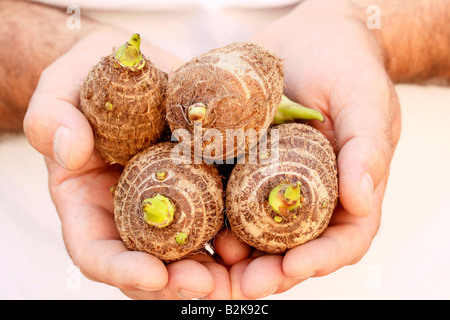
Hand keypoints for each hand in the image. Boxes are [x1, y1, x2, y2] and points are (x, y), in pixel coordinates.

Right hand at [24, 30, 230, 299]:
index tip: (153, 275)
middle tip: (209, 285)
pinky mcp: (206, 186)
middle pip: (151, 265)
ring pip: (193, 252)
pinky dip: (244, 234)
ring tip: (246, 275)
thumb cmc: (92, 80)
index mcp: (89, 204)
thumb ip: (52, 119)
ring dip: (220, 271)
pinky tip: (266, 236)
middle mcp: (131, 215)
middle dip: (178, 282)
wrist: (140, 69)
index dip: (121, 270)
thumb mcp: (62, 89)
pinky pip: (225, 217)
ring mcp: (172, 205)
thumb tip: (70, 151)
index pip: (96, 252)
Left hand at [214, 0, 400, 298]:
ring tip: (213, 261)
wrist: (306, 41)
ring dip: (235, 255)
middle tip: (244, 283)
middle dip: (269, 271)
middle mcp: (308, 195)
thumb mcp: (365, 100)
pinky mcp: (240, 166)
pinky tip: (193, 220)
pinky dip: (211, 214)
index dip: (320, 260)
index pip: (343, 239)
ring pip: (255, 231)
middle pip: (293, 247)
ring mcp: (270, 183)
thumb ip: (368, 148)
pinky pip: (225, 196)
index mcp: (346, 190)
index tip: (293, 267)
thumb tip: (361, 200)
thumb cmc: (346, 66)